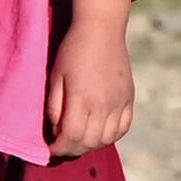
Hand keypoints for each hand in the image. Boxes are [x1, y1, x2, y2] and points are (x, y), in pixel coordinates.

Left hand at [47, 0, 136, 153]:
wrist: (101, 30)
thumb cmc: (72, 51)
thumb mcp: (55, 76)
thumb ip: (55, 106)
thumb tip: (56, 131)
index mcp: (82, 98)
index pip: (72, 136)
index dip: (60, 148)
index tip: (51, 150)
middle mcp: (104, 104)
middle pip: (90, 141)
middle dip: (73, 150)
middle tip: (62, 147)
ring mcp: (120, 102)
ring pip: (107, 138)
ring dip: (91, 146)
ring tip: (78, 142)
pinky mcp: (129, 99)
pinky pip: (123, 128)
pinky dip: (111, 137)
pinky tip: (99, 134)